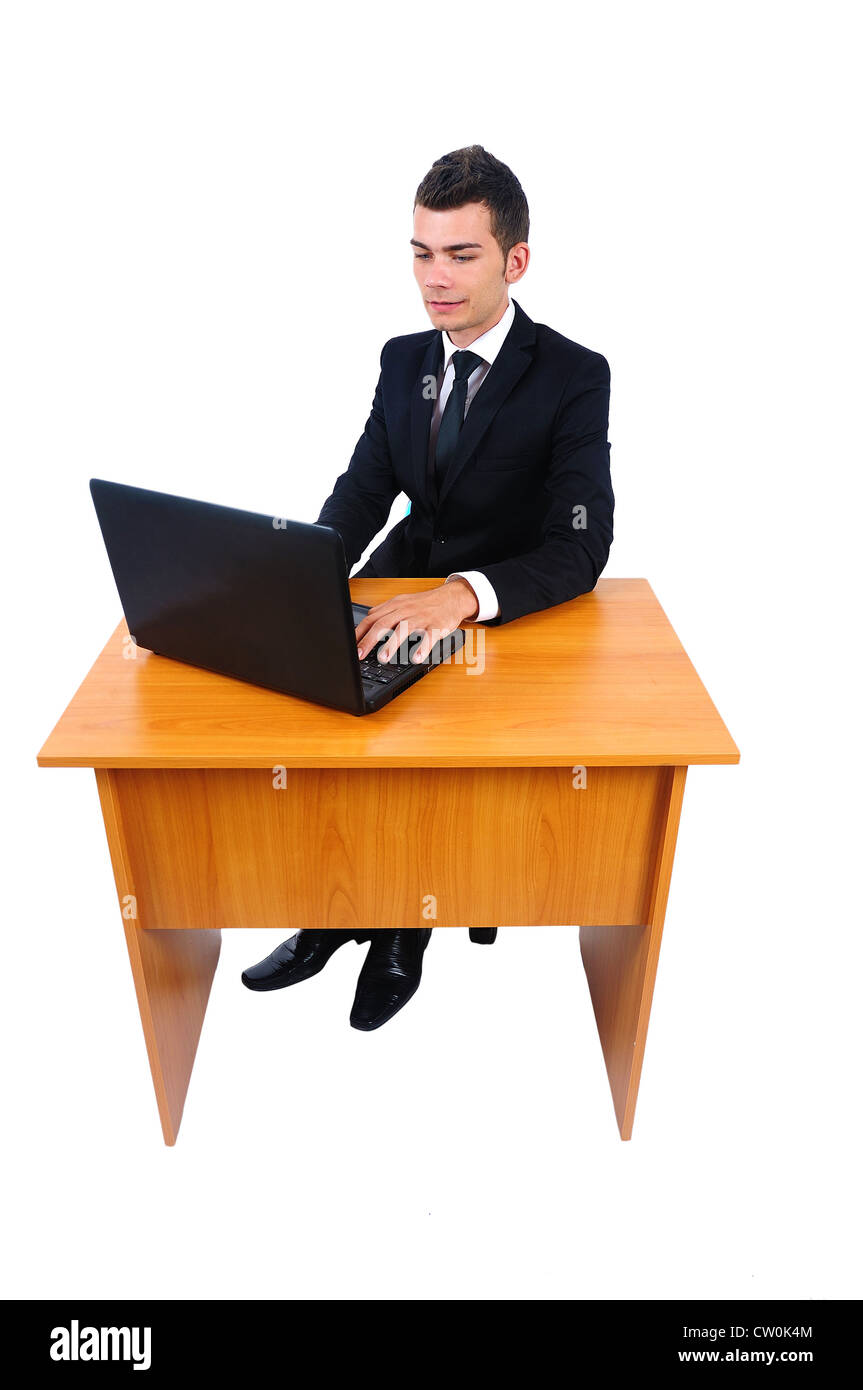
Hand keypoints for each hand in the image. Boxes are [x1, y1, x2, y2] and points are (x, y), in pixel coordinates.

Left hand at [355, 579, 478, 663]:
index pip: (371, 619)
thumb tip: (364, 623)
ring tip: (383, 658)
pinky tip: (416, 658)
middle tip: (359, 655)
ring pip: (404, 629)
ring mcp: (421, 618)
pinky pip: (429, 637)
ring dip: (392, 644)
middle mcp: (405, 610)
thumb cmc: (424, 604)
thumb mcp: (401, 603)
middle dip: (369, 641)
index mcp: (395, 606)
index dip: (359, 633)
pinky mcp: (437, 625)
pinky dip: (422, 647)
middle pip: (383, 624)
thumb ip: (384, 613)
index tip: (349, 647)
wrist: (452, 597)